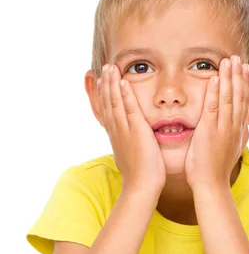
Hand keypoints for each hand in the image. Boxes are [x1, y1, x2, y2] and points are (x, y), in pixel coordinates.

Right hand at [98, 64, 165, 194]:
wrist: (141, 186)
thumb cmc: (141, 175)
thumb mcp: (131, 156)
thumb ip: (129, 145)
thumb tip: (129, 143)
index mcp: (116, 136)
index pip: (107, 111)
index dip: (103, 95)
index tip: (102, 81)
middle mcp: (116, 131)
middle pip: (107, 103)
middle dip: (106, 84)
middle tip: (105, 68)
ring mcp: (124, 130)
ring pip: (115, 102)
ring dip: (112, 84)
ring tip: (111, 68)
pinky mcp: (136, 131)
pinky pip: (129, 109)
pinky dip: (125, 94)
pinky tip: (123, 82)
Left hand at [185, 55, 248, 188]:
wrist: (211, 184)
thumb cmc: (215, 169)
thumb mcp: (228, 149)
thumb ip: (231, 135)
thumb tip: (235, 128)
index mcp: (238, 130)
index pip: (243, 102)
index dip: (244, 84)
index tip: (243, 69)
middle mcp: (233, 126)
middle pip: (239, 96)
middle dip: (238, 76)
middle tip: (237, 58)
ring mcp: (223, 128)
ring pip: (229, 98)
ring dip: (229, 78)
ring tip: (228, 61)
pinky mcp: (210, 131)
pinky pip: (213, 107)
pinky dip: (214, 92)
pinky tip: (215, 78)